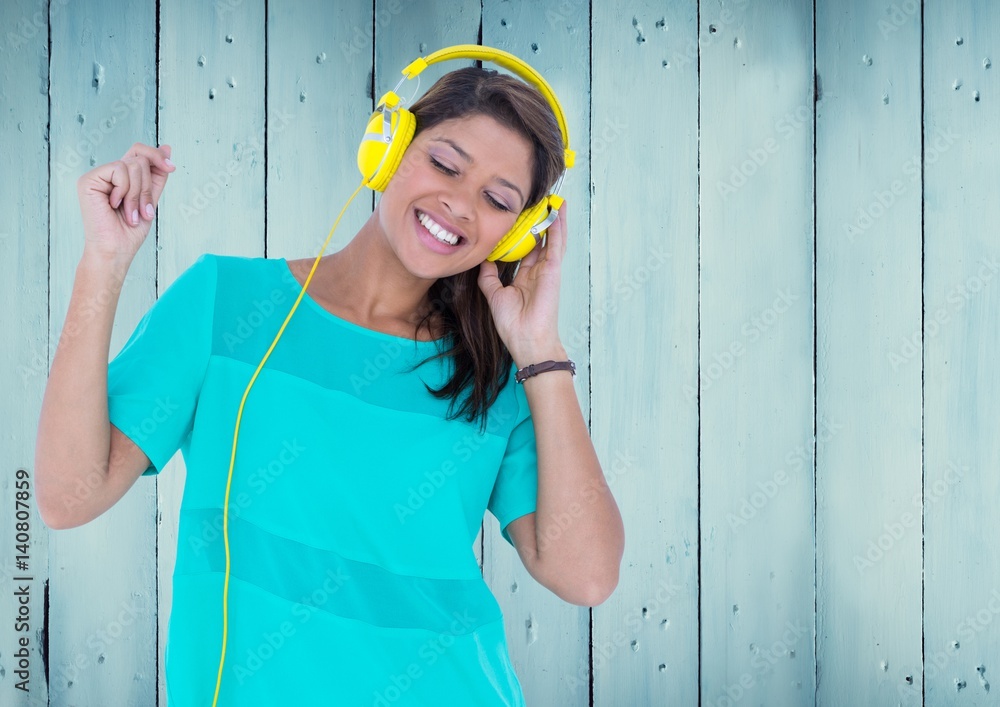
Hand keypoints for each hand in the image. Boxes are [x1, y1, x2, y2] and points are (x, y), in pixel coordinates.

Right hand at [76, 142, 175, 260]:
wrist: (116, 251)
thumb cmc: (130, 231)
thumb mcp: (151, 198)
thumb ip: (157, 175)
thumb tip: (166, 147)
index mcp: (121, 178)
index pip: (140, 152)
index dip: (157, 156)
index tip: (171, 167)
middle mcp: (108, 174)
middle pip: (140, 159)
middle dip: (148, 187)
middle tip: (143, 211)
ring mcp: (97, 176)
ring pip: (132, 165)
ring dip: (138, 194)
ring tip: (130, 213)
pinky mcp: (89, 180)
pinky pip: (119, 170)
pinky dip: (125, 191)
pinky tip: (115, 205)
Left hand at [477, 200, 567, 366]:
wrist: (526, 339)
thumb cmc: (513, 324)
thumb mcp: (494, 296)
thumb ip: (489, 277)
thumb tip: (485, 260)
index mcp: (525, 277)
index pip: (525, 250)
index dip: (523, 234)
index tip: (520, 218)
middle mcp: (538, 271)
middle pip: (540, 240)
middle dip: (540, 222)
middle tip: (538, 202)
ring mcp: (547, 270)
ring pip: (552, 239)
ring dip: (553, 219)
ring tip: (554, 200)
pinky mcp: (553, 270)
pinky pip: (556, 245)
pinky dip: (557, 228)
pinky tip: (557, 212)